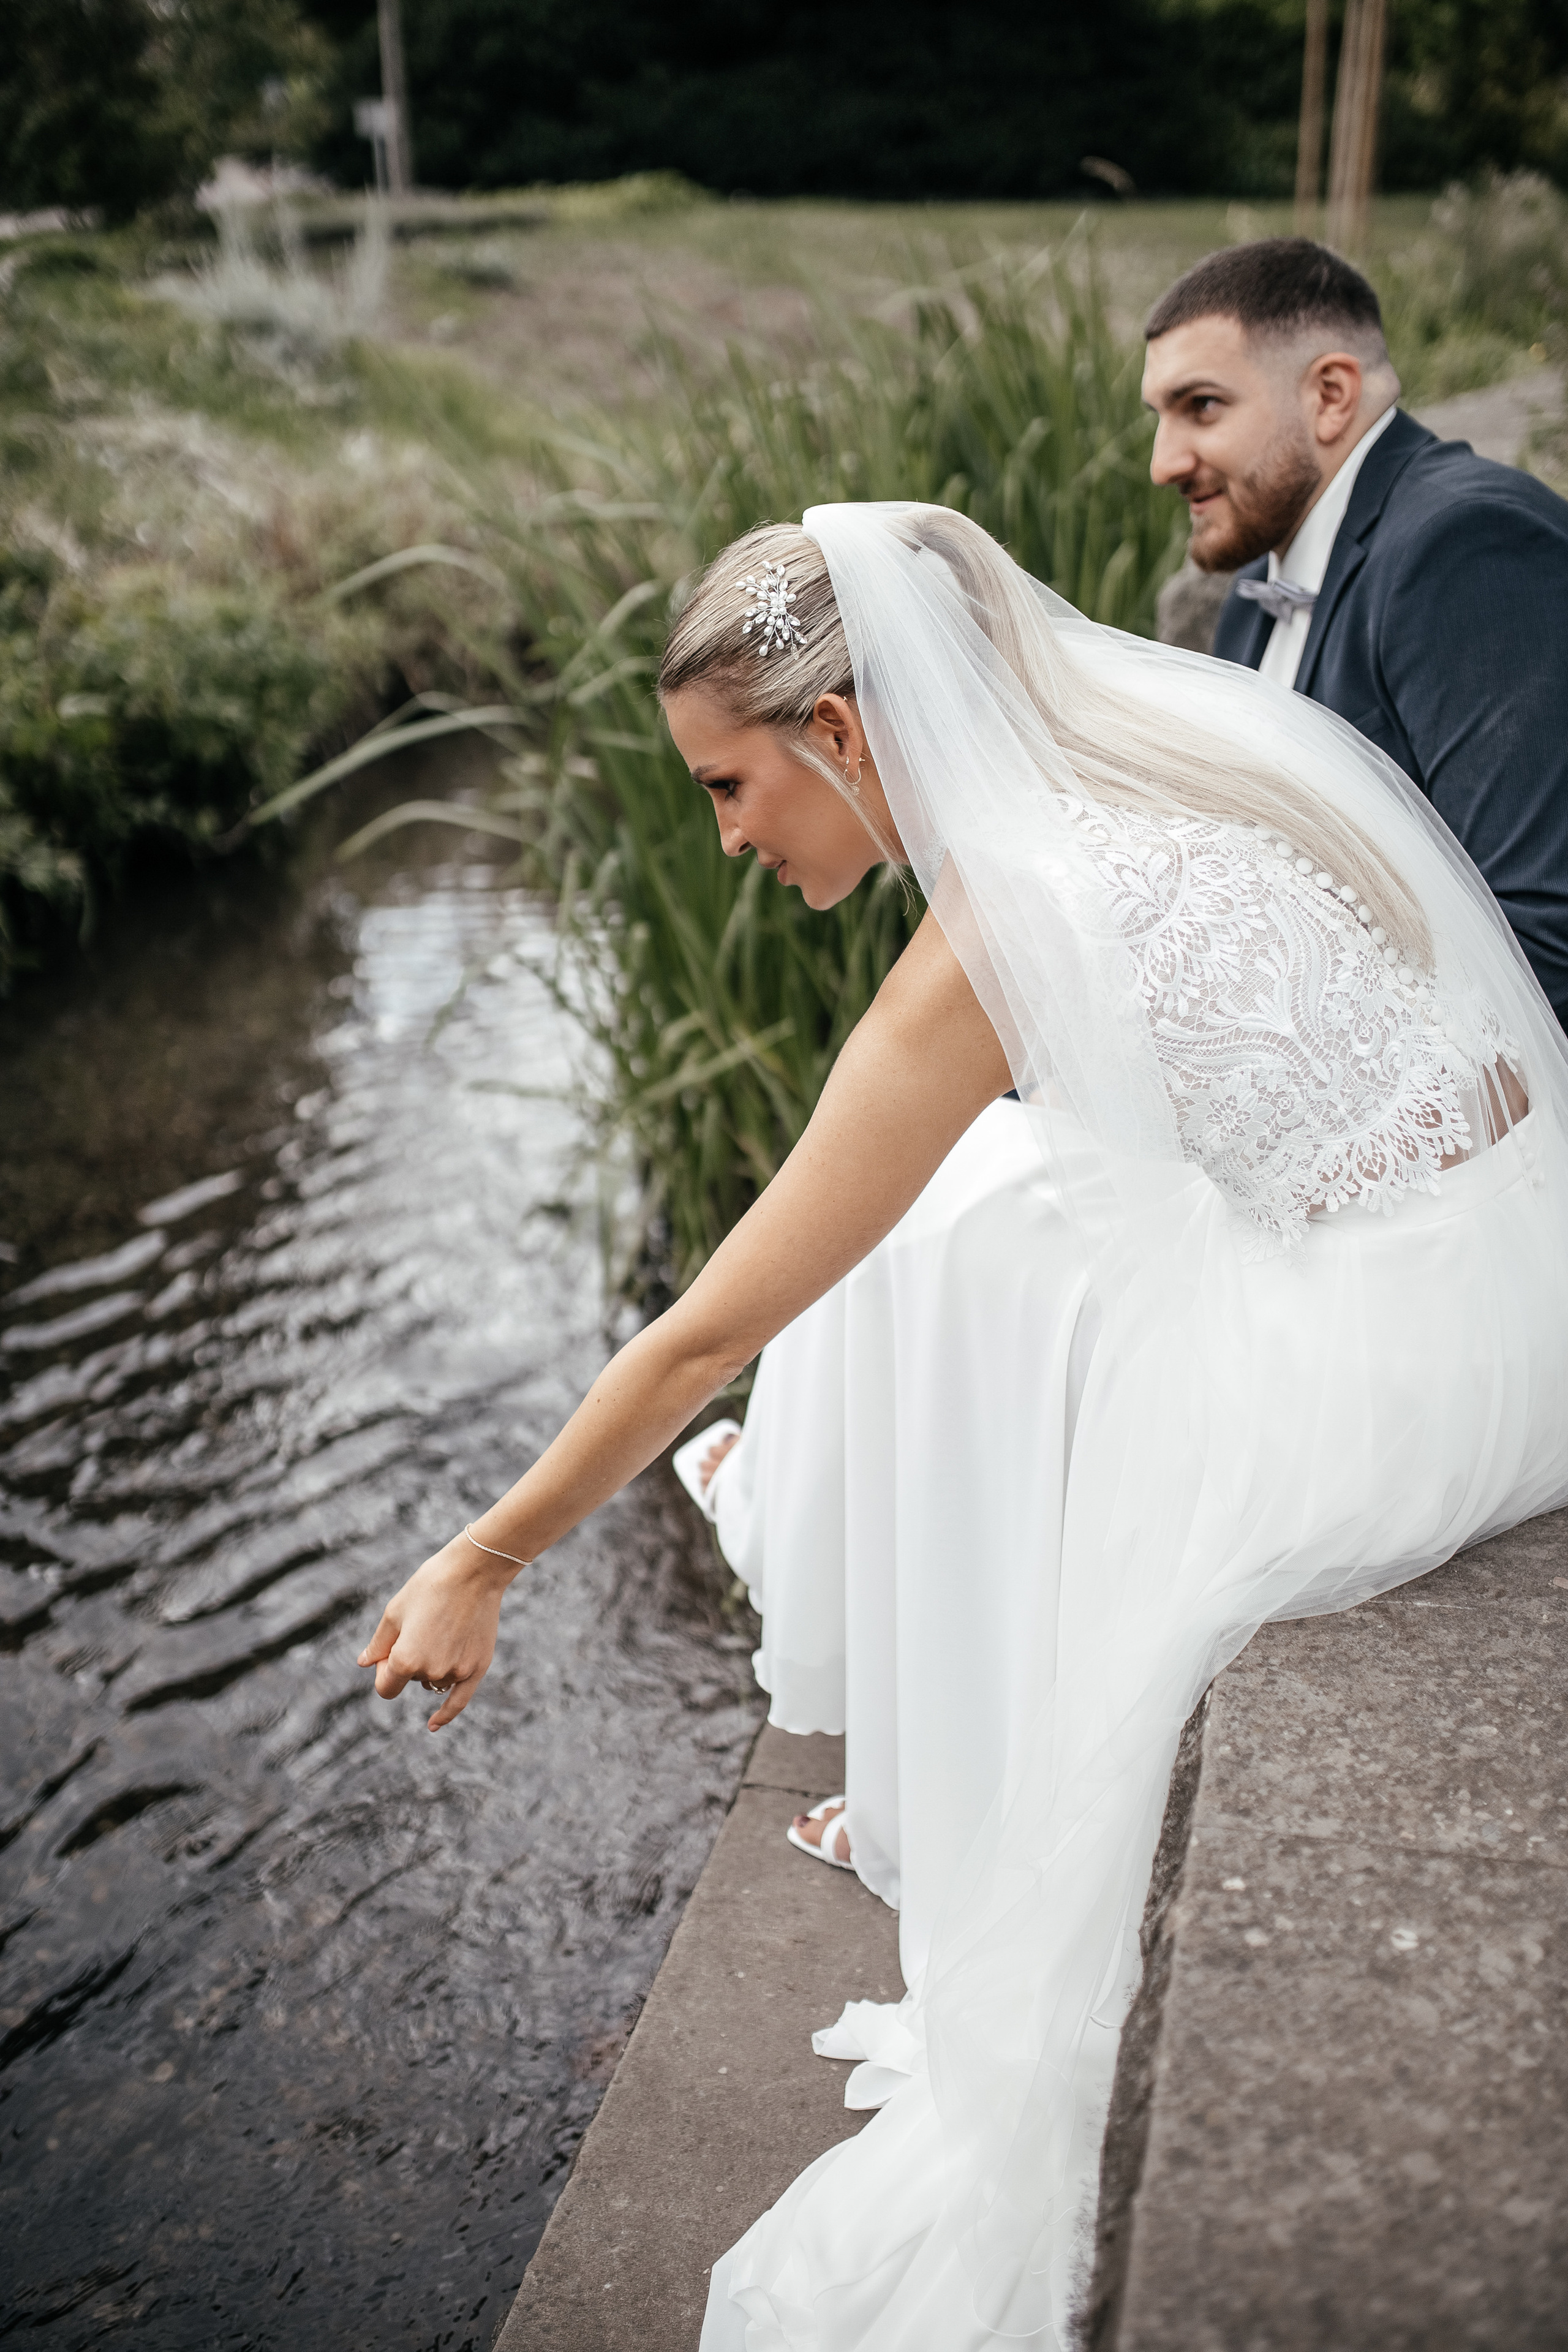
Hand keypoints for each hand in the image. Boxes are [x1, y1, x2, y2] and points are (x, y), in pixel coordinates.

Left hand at [357, 1535, 506, 1730]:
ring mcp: (456, 1672)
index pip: (386, 1687)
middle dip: (409, 1660)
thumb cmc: (429, 1586)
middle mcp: (431, 1671)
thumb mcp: (394, 1612)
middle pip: (411, 1680)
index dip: (384, 1670)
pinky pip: (459, 1701)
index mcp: (405, 1660)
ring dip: (429, 1668)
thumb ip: (379, 1644)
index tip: (390, 1649)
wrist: (474, 1571)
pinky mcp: (478, 1668)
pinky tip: (433, 1725)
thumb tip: (364, 1663)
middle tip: (421, 1625)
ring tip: (438, 1632)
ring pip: (433, 1682)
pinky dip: (445, 1714)